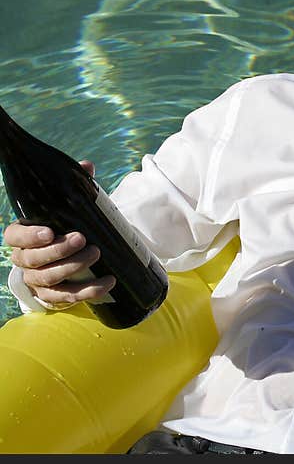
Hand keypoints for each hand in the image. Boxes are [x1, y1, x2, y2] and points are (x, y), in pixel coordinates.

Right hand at [2, 160, 114, 307]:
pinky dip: (88, 291)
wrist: (68, 258)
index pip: (15, 237)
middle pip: (34, 260)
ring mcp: (37, 280)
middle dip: (59, 251)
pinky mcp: (53, 296)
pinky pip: (66, 297)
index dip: (30, 236)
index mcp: (22, 237)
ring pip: (49, 279)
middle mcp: (25, 260)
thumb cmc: (65, 228)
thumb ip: (76, 187)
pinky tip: (107, 282)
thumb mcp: (68, 208)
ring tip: (97, 254)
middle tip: (83, 239)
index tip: (50, 231)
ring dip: (74, 268)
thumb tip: (86, 166)